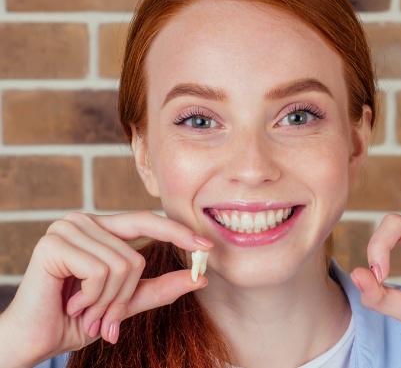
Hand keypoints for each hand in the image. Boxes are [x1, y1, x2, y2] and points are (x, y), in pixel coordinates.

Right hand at [0, 211, 211, 366]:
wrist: (33, 340)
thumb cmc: (76, 318)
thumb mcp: (125, 302)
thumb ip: (160, 288)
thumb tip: (200, 278)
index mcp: (101, 228)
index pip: (146, 220)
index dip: (177, 232)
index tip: (206, 247)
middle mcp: (84, 220)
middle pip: (136, 255)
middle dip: (125, 296)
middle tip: (106, 320)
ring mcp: (68, 228)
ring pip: (121, 265)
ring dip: (107, 302)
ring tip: (85, 312)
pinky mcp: (54, 243)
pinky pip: (100, 271)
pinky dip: (93, 298)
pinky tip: (71, 304)